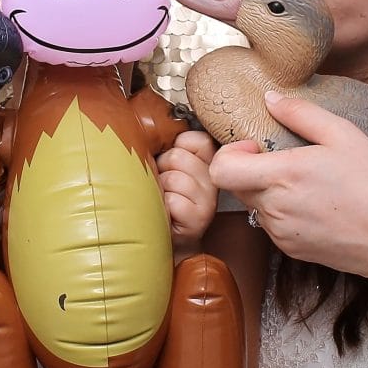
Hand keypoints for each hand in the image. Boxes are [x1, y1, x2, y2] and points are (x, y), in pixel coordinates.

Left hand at [156, 129, 217, 257]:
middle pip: (179, 157)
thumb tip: (154, 130)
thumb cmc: (162, 199)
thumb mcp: (167, 168)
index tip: (173, 162)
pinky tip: (167, 213)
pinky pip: (172, 200)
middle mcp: (213, 180)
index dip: (177, 147)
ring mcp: (209, 200)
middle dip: (163, 168)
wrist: (163, 238)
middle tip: (164, 184)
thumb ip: (171, 148)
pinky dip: (163, 206)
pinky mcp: (200, 218)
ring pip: (174, 178)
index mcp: (208, 162)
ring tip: (163, 198)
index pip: (196, 139)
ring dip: (161, 189)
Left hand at [208, 92, 367, 284]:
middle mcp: (274, 207)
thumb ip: (300, 112)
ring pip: (253, 204)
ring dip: (268, 191)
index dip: (229, 154)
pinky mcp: (289, 249)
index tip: (254, 147)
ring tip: (307, 185)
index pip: (221, 170)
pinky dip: (283, 211)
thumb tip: (270, 99)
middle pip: (236, 184)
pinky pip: (271, 224)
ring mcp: (280, 232)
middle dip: (250, 169)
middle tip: (284, 161)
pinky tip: (314, 205)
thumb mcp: (344, 134)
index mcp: (283, 175)